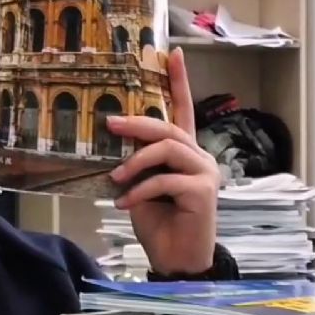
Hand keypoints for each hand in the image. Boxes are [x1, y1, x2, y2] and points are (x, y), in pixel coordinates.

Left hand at [106, 48, 219, 275]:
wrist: (177, 261)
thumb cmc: (160, 225)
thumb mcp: (141, 188)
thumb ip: (138, 164)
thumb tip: (115, 144)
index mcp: (185, 154)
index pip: (183, 111)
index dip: (178, 81)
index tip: (173, 53)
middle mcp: (199, 157)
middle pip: (168, 128)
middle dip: (136, 124)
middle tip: (110, 124)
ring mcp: (205, 172)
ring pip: (167, 149)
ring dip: (136, 162)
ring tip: (116, 178)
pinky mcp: (203, 191)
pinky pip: (165, 180)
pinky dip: (141, 191)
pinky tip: (125, 204)